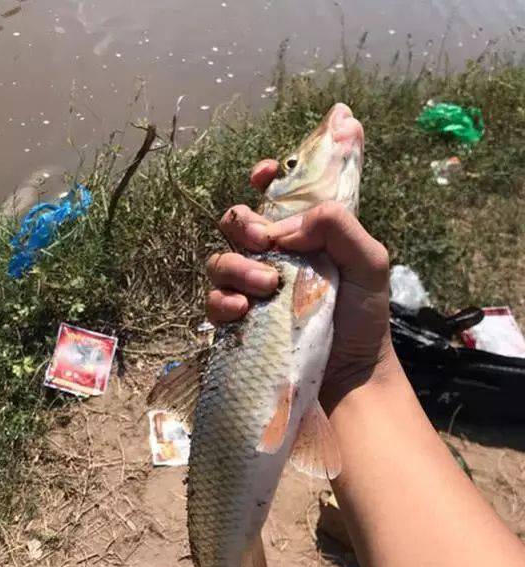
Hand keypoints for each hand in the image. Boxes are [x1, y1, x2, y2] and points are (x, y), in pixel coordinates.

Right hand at [205, 159, 398, 409]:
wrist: (351, 374)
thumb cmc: (364, 317)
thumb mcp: (369, 263)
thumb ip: (338, 226)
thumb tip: (285, 228)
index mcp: (303, 237)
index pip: (274, 196)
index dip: (265, 178)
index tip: (263, 175)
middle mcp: (272, 258)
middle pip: (235, 224)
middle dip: (242, 224)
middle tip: (264, 243)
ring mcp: (251, 291)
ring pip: (219, 261)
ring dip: (237, 267)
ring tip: (266, 286)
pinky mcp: (237, 323)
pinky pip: (214, 301)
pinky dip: (222, 301)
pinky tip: (243, 311)